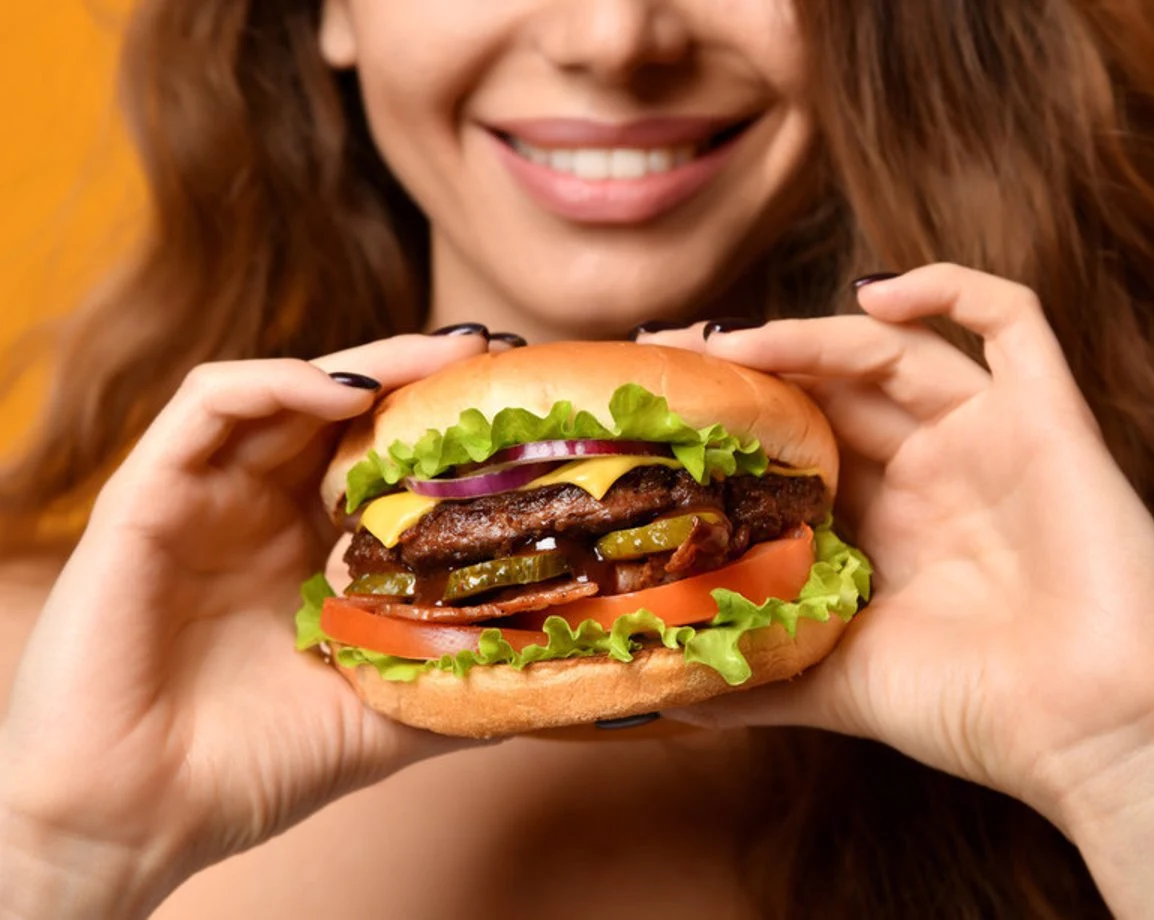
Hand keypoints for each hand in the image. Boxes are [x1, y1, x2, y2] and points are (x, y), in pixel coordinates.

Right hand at [0, 332, 489, 912]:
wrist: (134, 825)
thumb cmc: (251, 771)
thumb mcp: (380, 715)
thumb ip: (451, 682)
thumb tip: (548, 662)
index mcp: (307, 549)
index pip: (379, 455)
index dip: (442, 424)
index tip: (519, 403)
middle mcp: (256, 510)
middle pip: (341, 408)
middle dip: (419, 372)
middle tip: (493, 353)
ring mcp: (201, 497)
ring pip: (283, 390)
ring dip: (366, 364)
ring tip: (444, 356)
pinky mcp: (144, 495)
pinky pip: (206, 406)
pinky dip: (279, 382)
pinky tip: (348, 393)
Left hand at [644, 265, 1153, 827]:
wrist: (1091, 737)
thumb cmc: (971, 712)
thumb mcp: (838, 684)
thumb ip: (759, 681)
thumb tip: (669, 701)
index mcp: (880, 523)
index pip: (796, 440)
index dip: (733, 413)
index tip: (660, 400)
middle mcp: (927, 471)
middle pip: (829, 387)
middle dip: (753, 363)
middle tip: (674, 351)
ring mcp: (987, 438)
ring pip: (891, 351)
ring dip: (811, 333)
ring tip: (734, 339)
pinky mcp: (1049, 418)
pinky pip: (1015, 323)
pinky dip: (953, 289)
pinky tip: (876, 294)